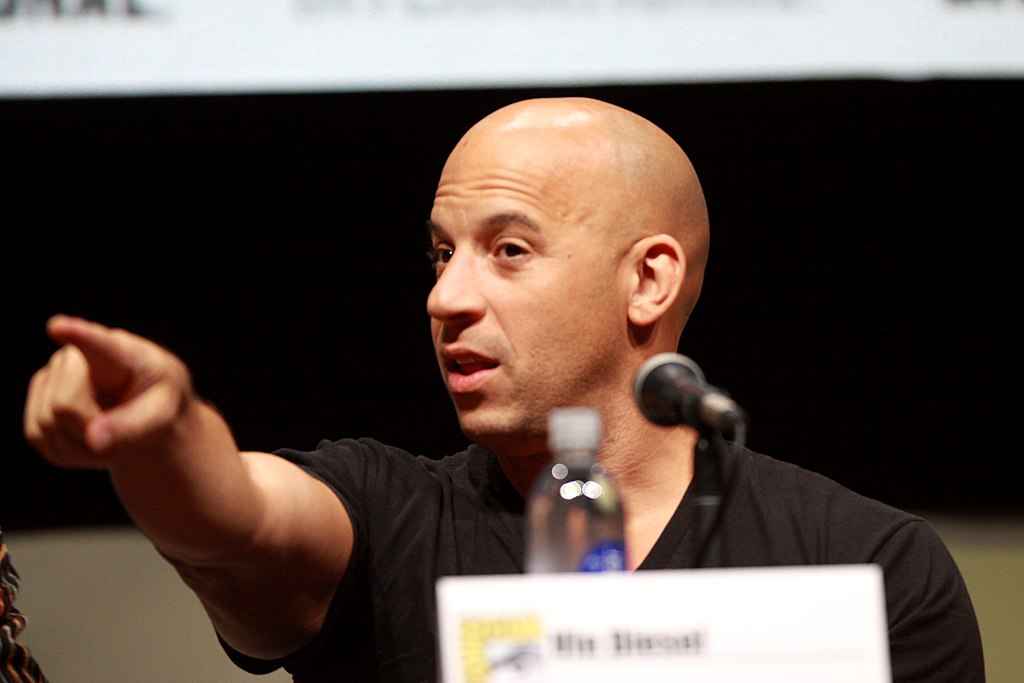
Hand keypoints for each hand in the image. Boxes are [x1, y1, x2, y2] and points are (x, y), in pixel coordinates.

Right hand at [24, 315, 193, 468]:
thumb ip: (134, 426)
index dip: (75, 333)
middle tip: (119, 429)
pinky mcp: (36, 402)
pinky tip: (88, 437)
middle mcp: (76, 355)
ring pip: (45, 423)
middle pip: (64, 405)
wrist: (144, 414)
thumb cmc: (159, 404)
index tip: (59, 327)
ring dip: (79, 444)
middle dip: (89, 429)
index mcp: (121, 352)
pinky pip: (37, 436)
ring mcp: (51, 376)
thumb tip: (95, 441)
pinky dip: (66, 450)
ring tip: (107, 430)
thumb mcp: (163, 414)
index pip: (96, 341)